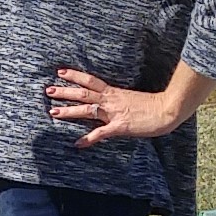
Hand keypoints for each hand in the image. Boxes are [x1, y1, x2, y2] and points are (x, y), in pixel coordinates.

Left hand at [46, 64, 175, 147]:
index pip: (90, 80)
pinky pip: (100, 133)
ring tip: (53, 112)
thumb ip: (118, 100)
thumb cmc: (152, 106)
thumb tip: (107, 103)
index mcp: (114, 92)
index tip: (60, 72)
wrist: (167, 110)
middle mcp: (111, 100)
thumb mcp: (131, 99)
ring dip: (69, 111)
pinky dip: (88, 138)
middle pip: (83, 93)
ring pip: (87, 109)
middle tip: (48, 90)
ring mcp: (114, 113)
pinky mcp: (120, 127)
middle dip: (65, 92)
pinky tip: (77, 143)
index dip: (75, 76)